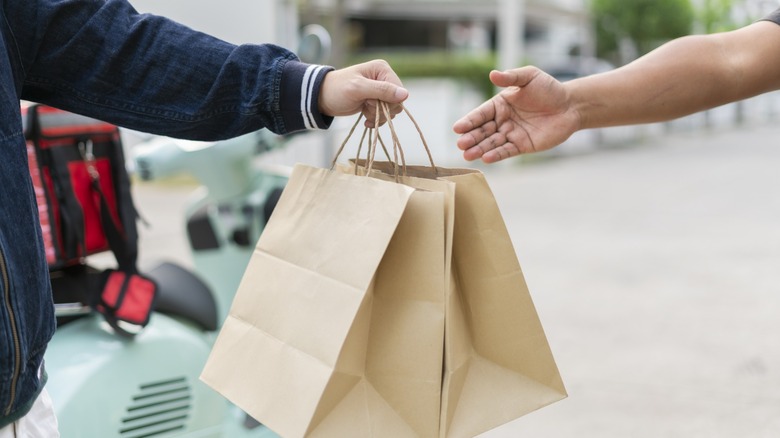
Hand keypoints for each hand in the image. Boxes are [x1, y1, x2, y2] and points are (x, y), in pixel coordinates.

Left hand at [318, 60, 408, 126]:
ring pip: (391, 111)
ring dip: (377, 115)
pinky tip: (365, 119)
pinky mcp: (376, 101)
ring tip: (363, 109)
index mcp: (382, 69)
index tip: (370, 102)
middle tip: (366, 105)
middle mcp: (384, 78)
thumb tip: (406, 95)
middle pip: (397, 102)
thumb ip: (382, 90)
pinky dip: (375, 119)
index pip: (399, 91)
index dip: (388, 102)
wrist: (323, 98)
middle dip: (381, 109)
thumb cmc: (337, 89)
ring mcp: (380, 91)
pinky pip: (384, 115)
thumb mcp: (358, 89)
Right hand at [452, 67, 579, 162]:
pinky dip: (496, 155)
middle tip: (461, 144)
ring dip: (479, 149)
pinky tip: (486, 158)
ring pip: (491, 143)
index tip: (457, 128)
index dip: (469, 121)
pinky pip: (506, 151)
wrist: (570, 106)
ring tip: (467, 155)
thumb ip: (511, 77)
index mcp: (500, 104)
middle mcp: (502, 120)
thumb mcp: (530, 77)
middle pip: (482, 131)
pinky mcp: (522, 146)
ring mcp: (511, 134)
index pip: (480, 114)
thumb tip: (492, 74)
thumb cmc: (549, 89)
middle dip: (471, 138)